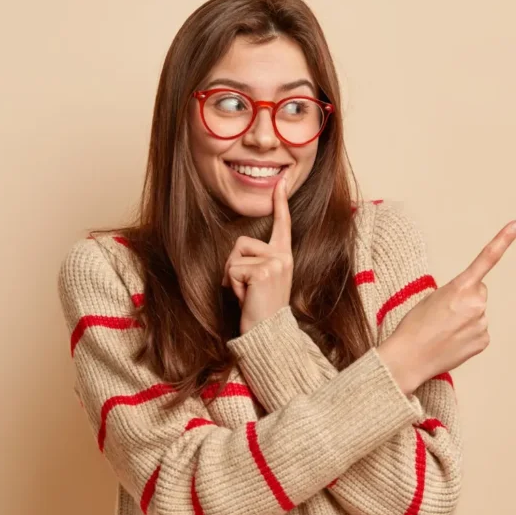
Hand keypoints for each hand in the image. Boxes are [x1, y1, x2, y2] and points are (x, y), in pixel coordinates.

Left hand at [223, 174, 293, 334]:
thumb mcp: (262, 280)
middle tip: (247, 289)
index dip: (280, 202)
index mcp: (284, 256)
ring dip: (232, 277)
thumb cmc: (260, 308)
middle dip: (233, 265)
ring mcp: (275, 263)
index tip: (280, 181)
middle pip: (241, 243)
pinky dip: (233, 286)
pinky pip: (233, 270)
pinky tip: (246, 298)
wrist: (269, 333)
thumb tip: (236, 255)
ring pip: (234, 257)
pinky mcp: (263, 271)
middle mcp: (283, 256)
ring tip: (247, 294)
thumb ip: (255, 262)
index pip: (283, 225)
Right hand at [378, 220, 515, 393]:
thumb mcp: (432, 297)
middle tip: (444, 313)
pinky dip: (468, 334)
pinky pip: (479, 331)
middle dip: (466, 298)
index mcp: (460, 287)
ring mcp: (482, 323)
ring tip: (445, 330)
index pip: (485, 259)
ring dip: (466, 318)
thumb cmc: (415, 326)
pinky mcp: (484, 340)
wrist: (409, 358)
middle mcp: (476, 303)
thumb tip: (473, 302)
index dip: (503, 240)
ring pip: (479, 312)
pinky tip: (452, 341)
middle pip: (479, 292)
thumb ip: (457, 292)